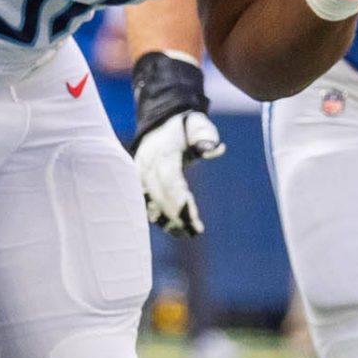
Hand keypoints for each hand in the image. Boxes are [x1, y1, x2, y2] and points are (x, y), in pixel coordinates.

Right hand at [129, 50, 224, 236]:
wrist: (160, 122)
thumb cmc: (184, 126)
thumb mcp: (197, 124)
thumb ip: (205, 136)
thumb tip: (218, 148)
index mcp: (163, 153)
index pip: (170, 179)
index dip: (178, 199)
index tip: (192, 216)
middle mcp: (148, 166)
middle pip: (159, 195)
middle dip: (175, 215)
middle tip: (194, 231)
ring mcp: (141, 175)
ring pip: (150, 202)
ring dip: (167, 221)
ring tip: (186, 234)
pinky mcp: (140, 183)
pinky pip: (146, 203)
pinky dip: (159, 217)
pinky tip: (175, 230)